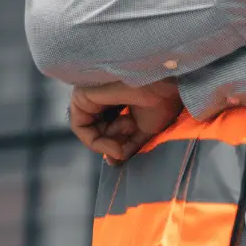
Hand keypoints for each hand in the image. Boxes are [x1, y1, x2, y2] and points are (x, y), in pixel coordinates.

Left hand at [68, 79, 182, 165]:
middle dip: (112, 142)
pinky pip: (80, 127)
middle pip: (97, 127)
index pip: (106, 125)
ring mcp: (91, 91)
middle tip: (123, 150)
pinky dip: (94, 142)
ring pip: (88, 129)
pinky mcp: (82, 95)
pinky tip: (114, 146)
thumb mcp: (145, 127)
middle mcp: (101, 91)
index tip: (123, 153)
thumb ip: (128, 143)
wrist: (165, 85)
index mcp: (117, 94)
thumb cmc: (162, 99)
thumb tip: (112, 160)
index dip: (114, 143)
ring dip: (106, 142)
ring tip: (122, 145)